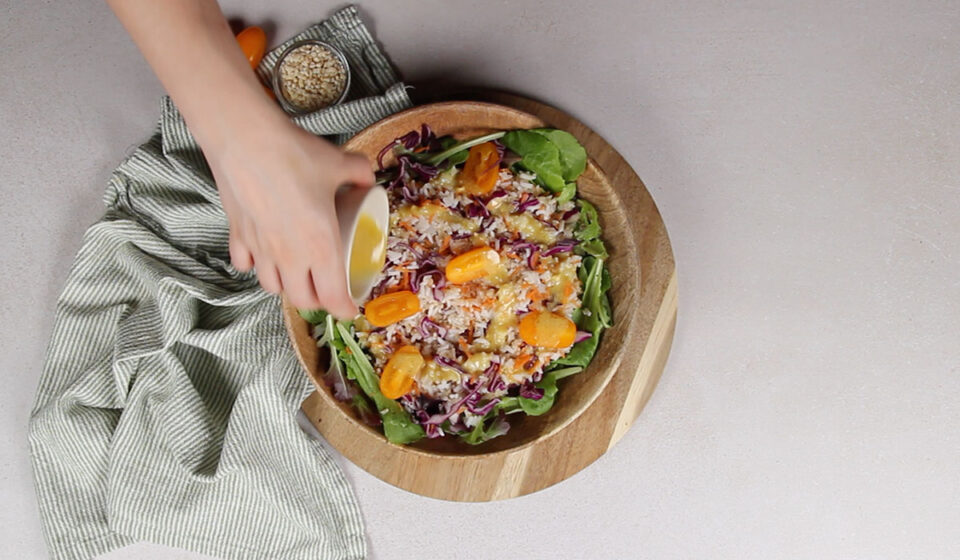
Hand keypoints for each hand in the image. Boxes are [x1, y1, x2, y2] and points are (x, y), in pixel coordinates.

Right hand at [210, 118, 372, 317]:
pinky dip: (255, 267)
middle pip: (303, 299)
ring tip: (297, 275)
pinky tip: (263, 255)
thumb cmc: (295, 155)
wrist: (245, 140)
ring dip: (287, 287)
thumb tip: (367, 180)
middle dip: (318, 301)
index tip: (350, 308)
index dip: (344, 308)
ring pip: (272, 287)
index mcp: (320, 247)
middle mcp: (289, 256)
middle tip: (328, 289)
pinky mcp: (237, 237)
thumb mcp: (341, 163)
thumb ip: (359, 174)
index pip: (332, 296)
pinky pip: (244, 265)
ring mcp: (260, 250)